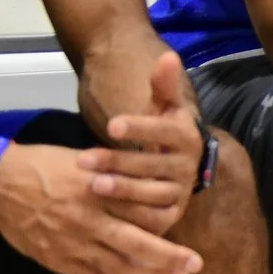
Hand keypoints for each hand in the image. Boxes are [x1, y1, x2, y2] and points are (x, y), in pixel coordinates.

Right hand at [0, 140, 201, 273]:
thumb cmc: (45, 165)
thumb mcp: (87, 162)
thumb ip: (117, 180)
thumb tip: (151, 193)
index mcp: (97, 191)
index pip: (143, 214)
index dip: (170, 227)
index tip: (190, 228)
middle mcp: (86, 219)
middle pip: (136, 244)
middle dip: (168, 258)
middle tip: (194, 266)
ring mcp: (69, 242)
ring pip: (115, 266)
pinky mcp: (53, 257)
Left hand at [74, 52, 204, 235]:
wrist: (180, 167)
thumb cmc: (163, 133)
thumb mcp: (163, 108)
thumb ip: (162, 86)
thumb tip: (169, 56)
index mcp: (187, 136)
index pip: (165, 131)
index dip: (141, 128)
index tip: (112, 125)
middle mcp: (188, 165)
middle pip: (154, 165)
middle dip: (118, 162)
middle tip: (84, 160)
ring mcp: (181, 191)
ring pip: (153, 192)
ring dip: (124, 189)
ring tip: (93, 185)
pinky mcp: (172, 213)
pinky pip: (153, 216)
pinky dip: (132, 215)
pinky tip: (106, 211)